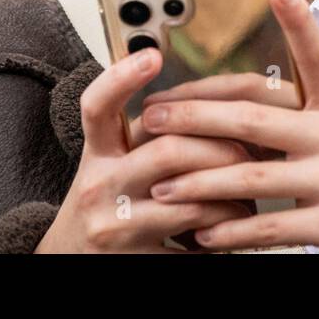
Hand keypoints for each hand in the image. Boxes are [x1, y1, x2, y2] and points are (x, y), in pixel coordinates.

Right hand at [34, 45, 255, 252]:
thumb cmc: (107, 202)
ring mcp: (117, 229)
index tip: (152, 55)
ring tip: (249, 194)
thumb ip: (146, 133)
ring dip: (233, 198)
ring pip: (193, 202)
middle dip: (221, 149)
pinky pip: (197, 248)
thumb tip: (206, 100)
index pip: (98, 108)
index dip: (121, 78)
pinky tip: (234, 229)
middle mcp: (100, 187)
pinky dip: (225, 236)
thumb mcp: (112, 161)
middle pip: (169, 151)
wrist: (70, 258)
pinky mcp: (137, 263)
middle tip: (248, 152)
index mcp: (97, 153)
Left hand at [137, 0, 318, 252]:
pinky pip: (270, 225)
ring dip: (198, 182)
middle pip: (253, 121)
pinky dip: (231, 229)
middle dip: (195, 118)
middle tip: (152, 117)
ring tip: (161, 184)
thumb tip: (300, 76)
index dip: (299, 22)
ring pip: (251, 176)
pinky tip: (203, 231)